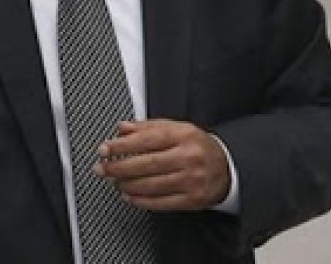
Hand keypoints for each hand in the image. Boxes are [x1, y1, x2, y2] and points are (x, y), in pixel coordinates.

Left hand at [94, 119, 230, 211]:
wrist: (228, 168)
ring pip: (151, 185)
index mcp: (184, 135)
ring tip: (114, 181)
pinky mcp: (192, 200)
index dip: (122, 145)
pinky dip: (141, 201)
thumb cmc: (198, 147)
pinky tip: (129, 196)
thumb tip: (122, 128)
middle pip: (147, 164)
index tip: (105, 148)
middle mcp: (188, 157)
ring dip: (127, 184)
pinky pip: (161, 203)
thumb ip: (148, 127)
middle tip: (102, 168)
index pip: (147, 139)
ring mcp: (191, 180)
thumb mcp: (177, 128)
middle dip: (119, 167)